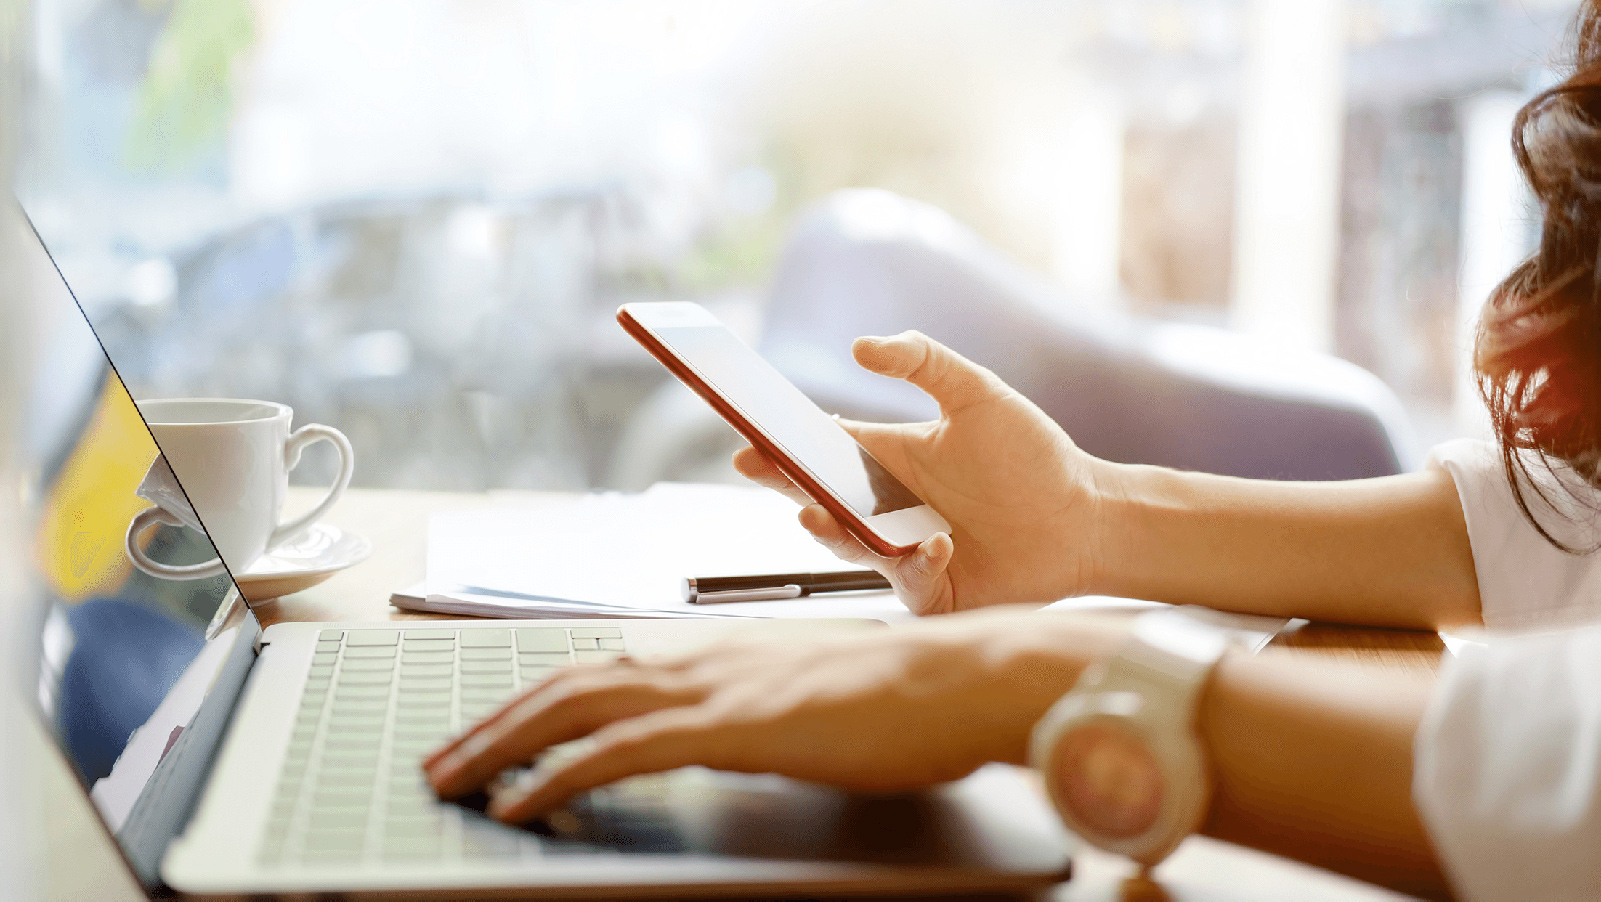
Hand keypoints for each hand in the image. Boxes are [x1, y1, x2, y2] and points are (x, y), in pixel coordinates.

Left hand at [423, 608, 1126, 823]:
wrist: (962, 677)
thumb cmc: (906, 693)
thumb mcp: (811, 695)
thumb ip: (756, 707)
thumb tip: (724, 732)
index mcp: (718, 649)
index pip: (603, 667)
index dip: (538, 698)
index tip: (496, 727)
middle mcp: (700, 657)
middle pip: (569, 681)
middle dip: (496, 721)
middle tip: (443, 759)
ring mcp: (711, 686)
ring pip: (574, 707)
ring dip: (502, 744)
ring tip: (453, 779)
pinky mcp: (728, 725)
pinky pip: (617, 751)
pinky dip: (556, 774)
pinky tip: (521, 800)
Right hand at [735, 330, 1114, 614]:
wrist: (1086, 516)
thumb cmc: (1034, 456)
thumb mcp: (977, 394)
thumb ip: (922, 361)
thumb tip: (860, 345)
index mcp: (889, 459)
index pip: (821, 452)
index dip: (782, 447)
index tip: (750, 438)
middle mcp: (889, 508)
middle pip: (820, 499)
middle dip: (784, 487)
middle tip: (760, 470)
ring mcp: (905, 552)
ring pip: (848, 546)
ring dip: (830, 530)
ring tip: (817, 512)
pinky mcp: (932, 592)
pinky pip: (906, 582)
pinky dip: (915, 563)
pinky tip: (939, 544)